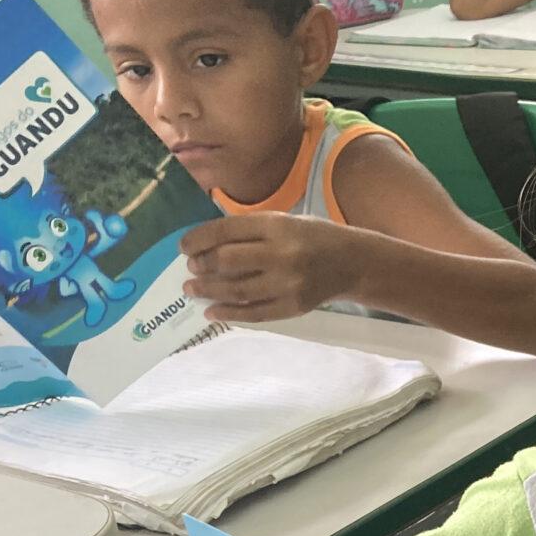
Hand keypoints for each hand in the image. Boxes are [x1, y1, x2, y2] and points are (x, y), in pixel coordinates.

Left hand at [181, 214, 359, 322]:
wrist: (352, 263)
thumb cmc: (311, 237)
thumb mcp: (283, 222)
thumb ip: (249, 231)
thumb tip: (204, 246)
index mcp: (277, 226)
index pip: (226, 231)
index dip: (198, 239)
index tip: (184, 248)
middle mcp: (282, 255)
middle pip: (228, 261)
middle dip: (202, 266)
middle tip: (191, 269)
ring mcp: (288, 284)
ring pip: (237, 290)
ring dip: (208, 291)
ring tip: (192, 290)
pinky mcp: (293, 307)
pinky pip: (255, 313)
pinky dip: (230, 313)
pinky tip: (212, 311)